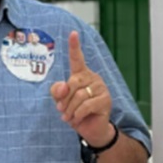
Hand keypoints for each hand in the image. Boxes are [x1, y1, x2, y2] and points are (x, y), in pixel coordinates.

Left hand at [50, 31, 113, 146]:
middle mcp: (93, 78)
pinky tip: (77, 119)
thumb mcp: (61, 101)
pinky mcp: (105, 100)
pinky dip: (77, 115)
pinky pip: (85, 106)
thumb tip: (63, 87)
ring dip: (69, 110)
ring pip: (78, 96)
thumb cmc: (75, 112)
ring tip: (69, 117)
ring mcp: (101, 88)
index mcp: (81, 75)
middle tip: (61, 110)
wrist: (90, 129)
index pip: (77, 59)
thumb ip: (57, 91)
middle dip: (64, 99)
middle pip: (73, 82)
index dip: (74, 46)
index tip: (72, 33)